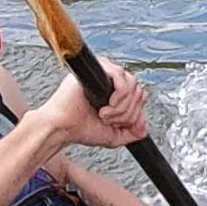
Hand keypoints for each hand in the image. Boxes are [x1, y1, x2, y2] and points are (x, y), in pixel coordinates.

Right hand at [33, 58, 151, 151]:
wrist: (62, 128)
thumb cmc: (79, 128)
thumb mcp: (113, 136)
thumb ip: (132, 133)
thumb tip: (144, 128)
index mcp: (115, 94)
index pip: (140, 95)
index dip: (136, 112)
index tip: (125, 124)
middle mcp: (110, 82)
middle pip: (138, 90)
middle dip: (127, 113)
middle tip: (109, 121)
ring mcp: (104, 74)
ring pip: (132, 83)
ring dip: (121, 106)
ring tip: (104, 115)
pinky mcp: (96, 68)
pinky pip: (120, 75)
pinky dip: (118, 94)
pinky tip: (106, 105)